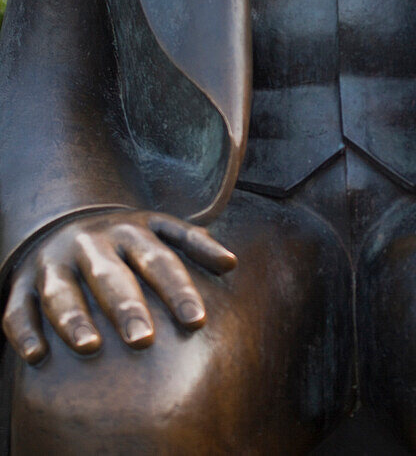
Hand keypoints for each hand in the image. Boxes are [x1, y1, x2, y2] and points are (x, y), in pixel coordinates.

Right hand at [2, 210, 235, 364]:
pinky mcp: (23, 284)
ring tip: (90, 346)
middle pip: (111, 276)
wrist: (65, 222)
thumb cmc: (126, 240)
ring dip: (74, 318)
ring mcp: (54, 263)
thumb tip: (232, 263)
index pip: (159, 260)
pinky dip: (24, 331)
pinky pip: (19, 308)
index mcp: (130, 231)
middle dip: (126, 306)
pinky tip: (37, 355)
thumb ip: (195, 243)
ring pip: (63, 291)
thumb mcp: (160, 230)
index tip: (197, 321)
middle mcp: (91, 244)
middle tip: (144, 339)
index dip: (178, 290)